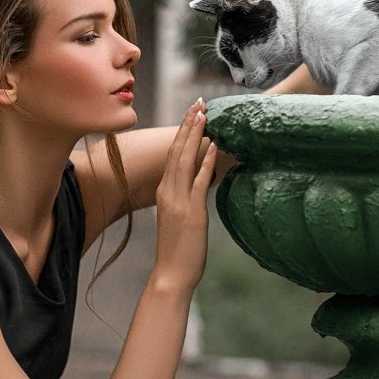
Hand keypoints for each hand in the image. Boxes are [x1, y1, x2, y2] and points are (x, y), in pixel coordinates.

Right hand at [153, 99, 217, 291]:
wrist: (171, 275)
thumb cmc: (178, 250)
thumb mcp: (179, 218)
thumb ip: (185, 198)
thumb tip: (200, 183)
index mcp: (164, 192)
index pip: (173, 155)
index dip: (182, 132)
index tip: (192, 114)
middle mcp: (168, 191)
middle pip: (176, 151)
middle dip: (188, 125)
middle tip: (198, 103)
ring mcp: (178, 200)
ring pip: (185, 160)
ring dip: (195, 135)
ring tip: (204, 114)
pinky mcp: (191, 211)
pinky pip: (198, 180)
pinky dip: (206, 161)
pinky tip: (214, 146)